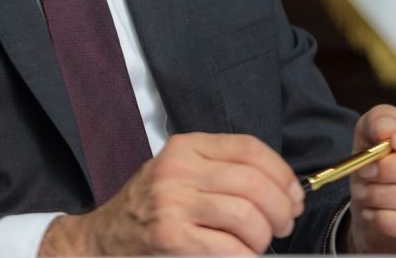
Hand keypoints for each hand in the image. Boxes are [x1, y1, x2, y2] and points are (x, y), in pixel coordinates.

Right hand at [39, 132, 304, 255]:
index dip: (282, 174)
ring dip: (263, 238)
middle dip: (282, 210)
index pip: (250, 148)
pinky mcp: (171, 240)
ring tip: (256, 245)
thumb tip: (287, 191)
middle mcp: (177, 171)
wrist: (101, 242)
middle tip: (282, 226)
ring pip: (247, 217)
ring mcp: (172, 206)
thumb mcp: (180, 175)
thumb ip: (224, 172)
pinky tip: (240, 257)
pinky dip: (246, 257)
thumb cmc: (150, 211)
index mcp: (186, 148)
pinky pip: (231, 249)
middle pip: (255, 183)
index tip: (293, 195)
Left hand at [346, 105, 395, 257]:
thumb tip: (387, 131)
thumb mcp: (374, 132)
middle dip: (395, 168)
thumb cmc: (384, 166)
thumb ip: (381, 120)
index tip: (394, 141)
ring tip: (364, 192)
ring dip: (385, 195)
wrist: (377, 209)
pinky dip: (389, 219)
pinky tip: (373, 213)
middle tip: (367, 170)